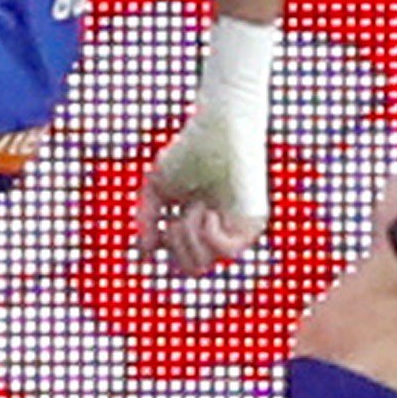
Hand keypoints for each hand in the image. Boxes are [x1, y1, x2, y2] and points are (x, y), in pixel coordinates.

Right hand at [140, 110, 268, 279]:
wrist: (218, 129)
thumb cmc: (188, 152)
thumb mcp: (155, 189)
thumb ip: (146, 221)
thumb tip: (144, 255)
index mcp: (198, 224)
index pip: (181, 259)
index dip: (165, 248)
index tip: (162, 223)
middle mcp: (218, 231)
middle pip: (191, 268)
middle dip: (176, 246)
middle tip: (177, 218)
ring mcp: (236, 229)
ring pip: (206, 263)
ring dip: (191, 237)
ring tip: (196, 207)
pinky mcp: (252, 224)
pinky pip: (228, 252)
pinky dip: (209, 235)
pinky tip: (208, 211)